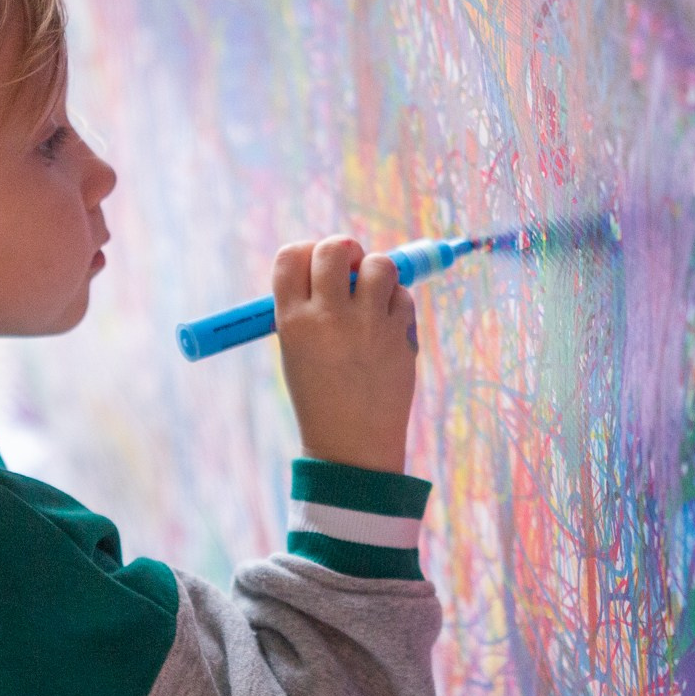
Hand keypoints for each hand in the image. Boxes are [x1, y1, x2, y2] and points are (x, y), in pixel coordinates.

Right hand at [272, 236, 418, 472]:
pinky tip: (387, 327)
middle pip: (334, 249)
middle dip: (344, 251)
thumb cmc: (320, 395)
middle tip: (351, 267)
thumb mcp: (297, 349)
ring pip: (378, 264)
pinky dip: (397, 303)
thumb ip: (310, 306)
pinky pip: (403, 295)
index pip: (291, 256)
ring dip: (376, 272)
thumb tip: (337, 259)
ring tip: (372, 298)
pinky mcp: (400, 336)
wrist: (351, 447)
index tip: (317, 264)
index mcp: (291, 320)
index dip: (306, 252)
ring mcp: (367, 325)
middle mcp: (327, 317)